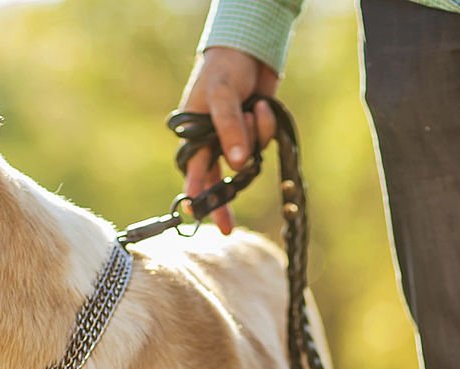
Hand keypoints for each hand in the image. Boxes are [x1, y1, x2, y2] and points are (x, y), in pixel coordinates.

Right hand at [178, 47, 279, 233]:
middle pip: (216, 180)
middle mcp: (212, 143)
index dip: (195, 193)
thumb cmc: (224, 70)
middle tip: (226, 230)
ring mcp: (235, 140)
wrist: (249, 49)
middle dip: (223, 202)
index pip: (193, 170)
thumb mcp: (223, 97)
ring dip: (255, 137)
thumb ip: (230, 130)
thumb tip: (239, 164)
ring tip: (257, 109)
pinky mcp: (255, 134)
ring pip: (247, 158)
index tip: (194, 214)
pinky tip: (263, 105)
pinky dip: (267, 126)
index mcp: (193, 136)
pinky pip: (263, 143)